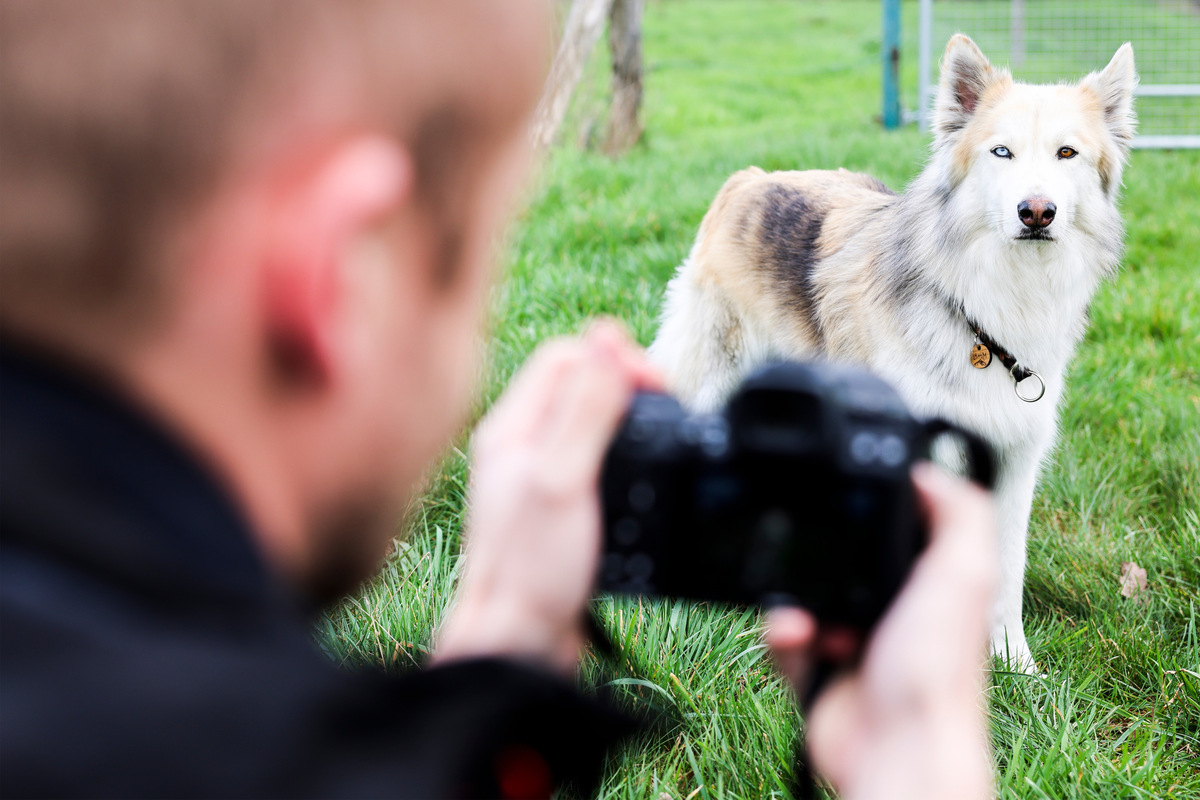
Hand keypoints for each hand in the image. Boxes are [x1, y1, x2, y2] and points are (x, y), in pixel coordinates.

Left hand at [434, 321, 662, 674]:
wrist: (516, 645)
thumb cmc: (531, 568)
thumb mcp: (563, 478)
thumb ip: (585, 408)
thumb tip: (606, 340)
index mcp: (512, 427)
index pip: (565, 355)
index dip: (614, 357)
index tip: (654, 383)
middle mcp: (520, 444)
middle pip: (578, 382)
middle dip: (625, 381)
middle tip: (665, 404)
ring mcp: (536, 475)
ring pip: (588, 419)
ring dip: (625, 414)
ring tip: (660, 427)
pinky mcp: (557, 506)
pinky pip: (593, 457)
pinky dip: (622, 452)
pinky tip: (641, 470)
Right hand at [766, 464, 996, 799]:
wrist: (896, 748)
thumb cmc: (937, 674)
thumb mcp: (964, 573)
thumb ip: (959, 513)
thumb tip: (928, 469)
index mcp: (930, 582)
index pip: (898, 525)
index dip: (875, 508)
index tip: (848, 492)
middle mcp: (894, 608)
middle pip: (840, 554)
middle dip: (816, 552)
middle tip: (812, 554)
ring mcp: (853, 638)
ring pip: (802, 592)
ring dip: (793, 598)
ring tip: (805, 616)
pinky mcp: (817, 668)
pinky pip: (781, 633)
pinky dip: (780, 633)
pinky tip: (796, 637)